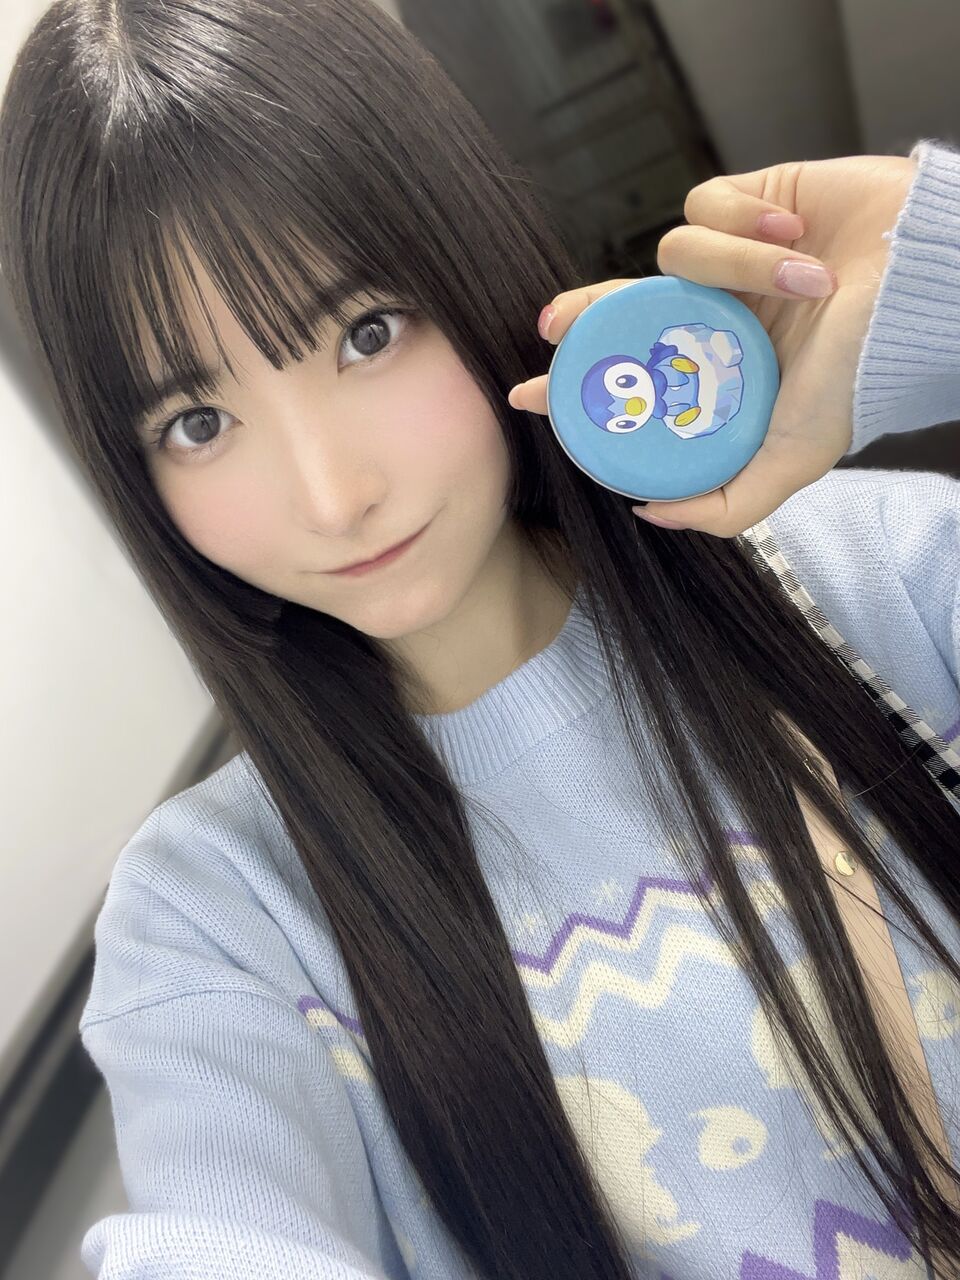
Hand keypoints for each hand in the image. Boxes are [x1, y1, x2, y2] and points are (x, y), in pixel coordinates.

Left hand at [508, 154, 916, 535]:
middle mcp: (713, 320)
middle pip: (621, 314)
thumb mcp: (792, 460)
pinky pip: (704, 205)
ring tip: (803, 278)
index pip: (631, 380)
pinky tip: (793, 237)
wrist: (922, 286)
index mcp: (716, 374)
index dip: (575, 388)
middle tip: (554, 327)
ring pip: (670, 257)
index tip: (527, 397)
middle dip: (584, 318)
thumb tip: (645, 513)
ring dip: (732, 266)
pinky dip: (743, 222)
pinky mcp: (745, 201)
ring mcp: (726, 262)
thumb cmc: (859, 373)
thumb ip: (724, 503)